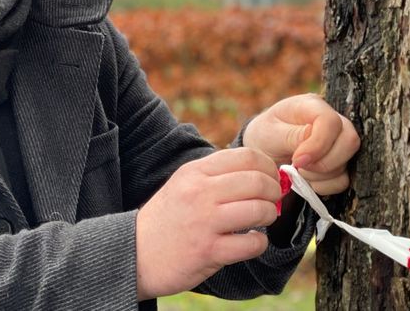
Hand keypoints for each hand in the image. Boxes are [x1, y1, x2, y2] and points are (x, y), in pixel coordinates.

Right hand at [134, 148, 281, 300]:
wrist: (134, 253)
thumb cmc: (166, 219)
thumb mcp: (183, 184)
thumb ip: (216, 175)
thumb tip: (259, 171)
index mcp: (195, 172)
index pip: (247, 156)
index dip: (269, 166)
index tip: (272, 178)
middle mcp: (199, 192)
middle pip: (258, 181)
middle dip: (275, 191)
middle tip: (273, 200)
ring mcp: (204, 222)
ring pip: (259, 210)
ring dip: (269, 215)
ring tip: (262, 220)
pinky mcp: (209, 251)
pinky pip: (252, 243)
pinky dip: (259, 243)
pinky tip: (251, 241)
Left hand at [242, 93, 359, 194]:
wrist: (262, 153)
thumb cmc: (264, 136)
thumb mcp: (269, 132)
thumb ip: (292, 135)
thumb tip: (314, 140)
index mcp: (313, 106)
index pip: (331, 122)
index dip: (318, 145)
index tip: (297, 160)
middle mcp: (332, 121)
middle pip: (350, 141)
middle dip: (324, 162)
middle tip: (299, 167)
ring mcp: (339, 142)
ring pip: (346, 163)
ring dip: (320, 175)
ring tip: (298, 170)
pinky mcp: (340, 162)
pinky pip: (343, 180)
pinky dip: (323, 186)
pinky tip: (307, 179)